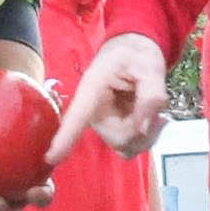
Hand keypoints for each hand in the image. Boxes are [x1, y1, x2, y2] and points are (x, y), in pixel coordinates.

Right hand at [53, 32, 174, 163]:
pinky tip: (151, 120)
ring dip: (147, 135)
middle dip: (143, 131)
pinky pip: (131, 146)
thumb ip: (151, 95)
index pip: (78, 115)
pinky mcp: (113, 130)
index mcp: (93, 87)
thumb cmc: (135, 55)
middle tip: (158, 112)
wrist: (133, 53)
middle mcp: (93, 110)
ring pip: (126, 146)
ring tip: (155, 111)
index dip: (65, 136)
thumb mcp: (150, 66)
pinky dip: (146, 137)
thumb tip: (143, 129)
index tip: (51, 157)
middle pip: (117, 138)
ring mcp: (104, 123)